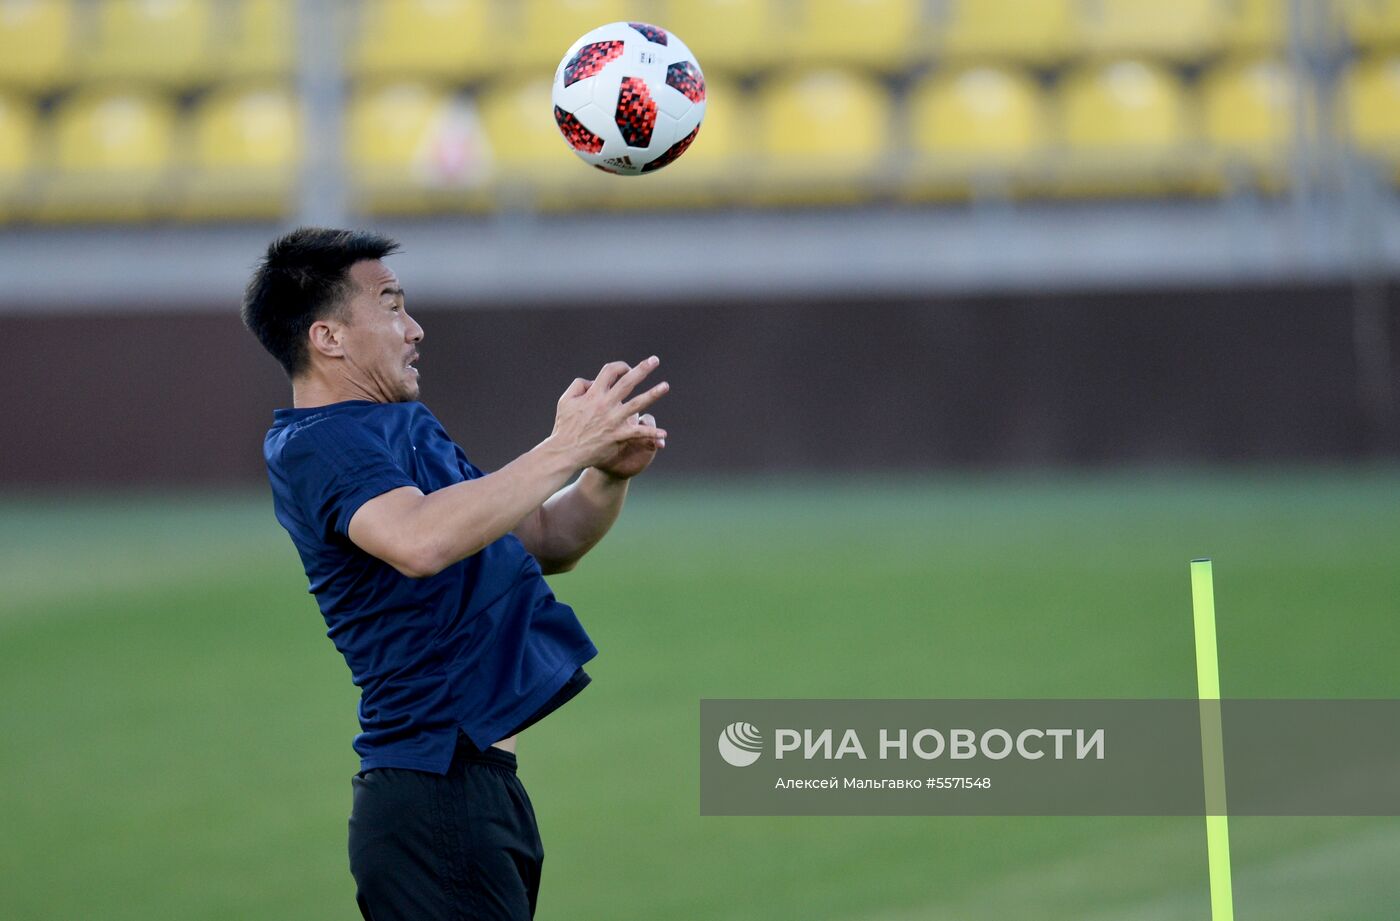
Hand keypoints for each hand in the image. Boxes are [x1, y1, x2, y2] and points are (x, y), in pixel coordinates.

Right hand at [549, 357, 668, 470]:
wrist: (565, 452)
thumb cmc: (564, 426)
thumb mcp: (565, 400)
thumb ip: (578, 386)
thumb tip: (593, 381)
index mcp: (593, 394)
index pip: (610, 371)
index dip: (620, 366)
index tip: (626, 369)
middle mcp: (605, 404)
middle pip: (627, 382)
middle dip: (642, 369)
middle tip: (655, 360)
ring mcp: (613, 420)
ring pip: (637, 403)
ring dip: (653, 393)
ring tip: (665, 385)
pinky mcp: (618, 435)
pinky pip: (638, 433)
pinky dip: (651, 433)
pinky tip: (664, 433)